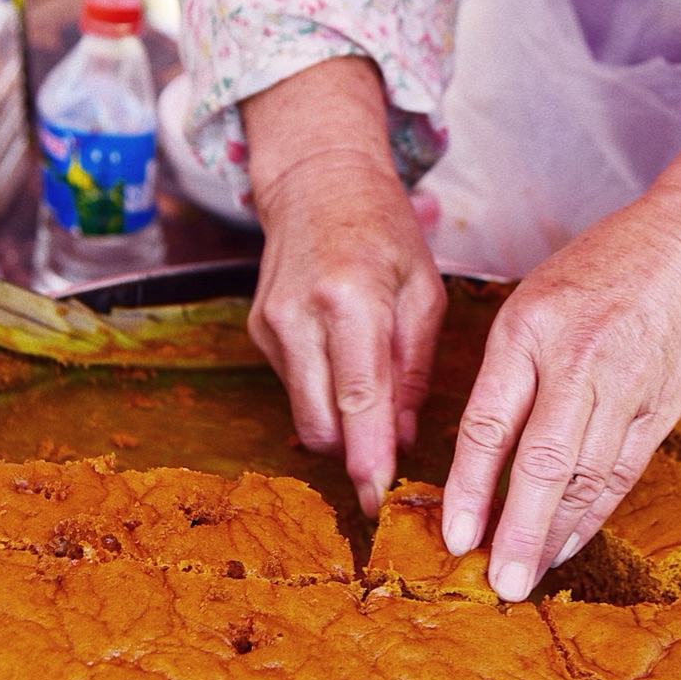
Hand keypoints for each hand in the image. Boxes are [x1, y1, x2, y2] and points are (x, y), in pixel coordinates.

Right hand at [243, 59, 445, 515]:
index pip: (359, 397)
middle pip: (321, 421)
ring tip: (376, 418)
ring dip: (339, 429)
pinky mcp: (258, 330)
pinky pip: (294, 386)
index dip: (369, 456)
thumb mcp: (423, 288)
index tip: (380, 499)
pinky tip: (346, 369)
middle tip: (387, 473)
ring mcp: (271, 324)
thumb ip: (414, 366)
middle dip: (353, 456)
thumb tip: (404, 436)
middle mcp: (300, 314)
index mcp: (350, 297)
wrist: (317, 180)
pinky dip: (323, 395)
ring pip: (302, 413)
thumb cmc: (382, 228)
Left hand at [441, 112, 680, 598]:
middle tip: (499, 583)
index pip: (489, 422)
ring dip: (554, 532)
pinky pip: (623, 471)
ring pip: (586, 476)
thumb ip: (508, 371)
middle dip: (517, 529)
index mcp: (529, 329)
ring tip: (528, 574)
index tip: (455, 536)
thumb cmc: (601, 268)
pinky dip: (594, 513)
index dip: (469, 486)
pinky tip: (569, 542)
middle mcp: (578, 360)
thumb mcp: (534, 298)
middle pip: (542, 462)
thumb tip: (477, 455)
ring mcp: (626, 385)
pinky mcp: (663, 405)